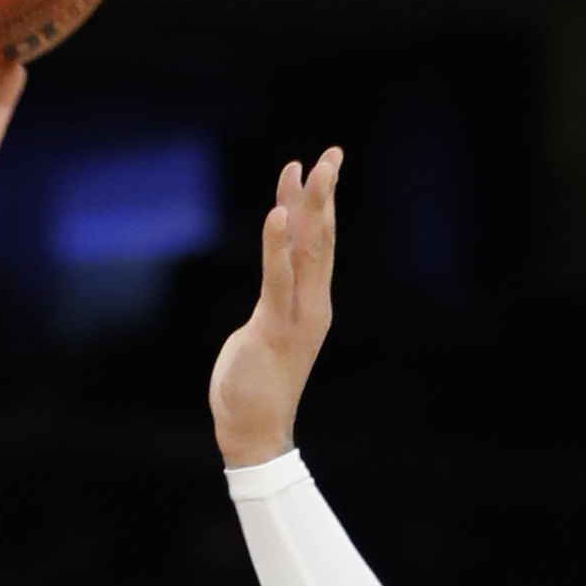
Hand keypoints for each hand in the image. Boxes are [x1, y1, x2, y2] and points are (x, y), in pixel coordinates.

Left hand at [209, 148, 340, 467]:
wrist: (254, 432)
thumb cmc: (256, 384)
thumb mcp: (268, 327)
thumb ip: (276, 294)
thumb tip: (276, 269)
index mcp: (313, 303)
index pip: (320, 243)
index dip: (322, 202)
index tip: (322, 165)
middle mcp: (312, 305)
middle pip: (322, 239)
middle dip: (326, 193)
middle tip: (332, 153)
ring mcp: (296, 316)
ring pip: (308, 252)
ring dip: (310, 208)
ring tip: (311, 169)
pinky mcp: (273, 328)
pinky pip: (276, 279)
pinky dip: (277, 247)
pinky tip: (278, 215)